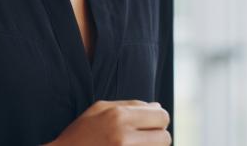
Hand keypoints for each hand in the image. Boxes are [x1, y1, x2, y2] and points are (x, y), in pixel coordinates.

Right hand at [49, 100, 170, 145]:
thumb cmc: (80, 133)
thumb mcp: (100, 109)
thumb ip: (130, 104)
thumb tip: (157, 106)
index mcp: (118, 116)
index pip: (161, 116)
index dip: (159, 118)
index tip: (151, 121)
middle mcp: (124, 137)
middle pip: (165, 137)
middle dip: (158, 135)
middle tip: (144, 135)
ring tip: (136, 143)